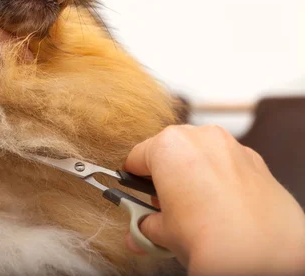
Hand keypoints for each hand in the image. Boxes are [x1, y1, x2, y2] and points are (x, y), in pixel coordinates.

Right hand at [123, 125, 304, 275]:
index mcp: (167, 145)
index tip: (133, 193)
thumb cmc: (208, 234)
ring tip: (193, 209)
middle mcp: (199, 136)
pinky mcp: (255, 160)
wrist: (259, 253)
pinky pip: (226, 164)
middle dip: (164, 176)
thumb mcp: (162, 232)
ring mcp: (230, 145)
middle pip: (169, 151)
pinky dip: (219, 179)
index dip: (131, 179)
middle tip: (163, 206)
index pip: (135, 158)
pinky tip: (219, 207)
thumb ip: (144, 224)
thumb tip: (139, 231)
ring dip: (192, 175)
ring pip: (200, 154)